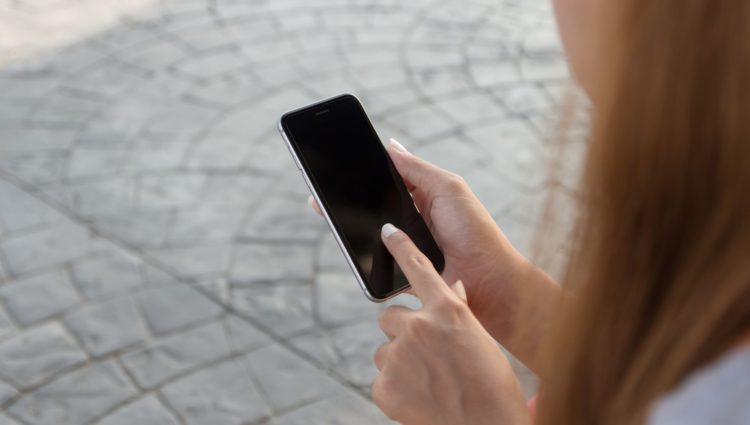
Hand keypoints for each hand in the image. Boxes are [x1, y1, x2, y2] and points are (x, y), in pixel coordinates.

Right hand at [308, 138, 559, 371]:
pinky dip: (357, 249)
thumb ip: (418, 169)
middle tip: (321, 185)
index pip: (387, 178)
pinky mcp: (397, 269)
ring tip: (324, 207)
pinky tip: (343, 237)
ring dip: (347, 221)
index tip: (338, 158)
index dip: (365, 170)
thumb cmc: (476, 232)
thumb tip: (390, 145)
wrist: (488, 281)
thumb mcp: (449, 189)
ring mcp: (402, 245)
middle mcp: (410, 220)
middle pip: (371, 204)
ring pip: (367, 230)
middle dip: (348, 195)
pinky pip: (371, 257)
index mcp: (422, 196)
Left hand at [372, 223, 529, 424]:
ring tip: (429, 382)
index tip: (386, 232)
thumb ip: (458, 312)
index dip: (400, 246)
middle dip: (402, 331)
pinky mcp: (383, 385)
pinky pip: (382, 378)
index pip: (418, 268)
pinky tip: (419, 398)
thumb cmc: (492, 386)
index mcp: (447, 310)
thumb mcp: (480, 339)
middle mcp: (418, 326)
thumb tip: (453, 288)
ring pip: (384, 350)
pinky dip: (396, 387)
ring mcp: (398, 356)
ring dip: (400, 361)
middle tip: (425, 355)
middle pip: (389, 316)